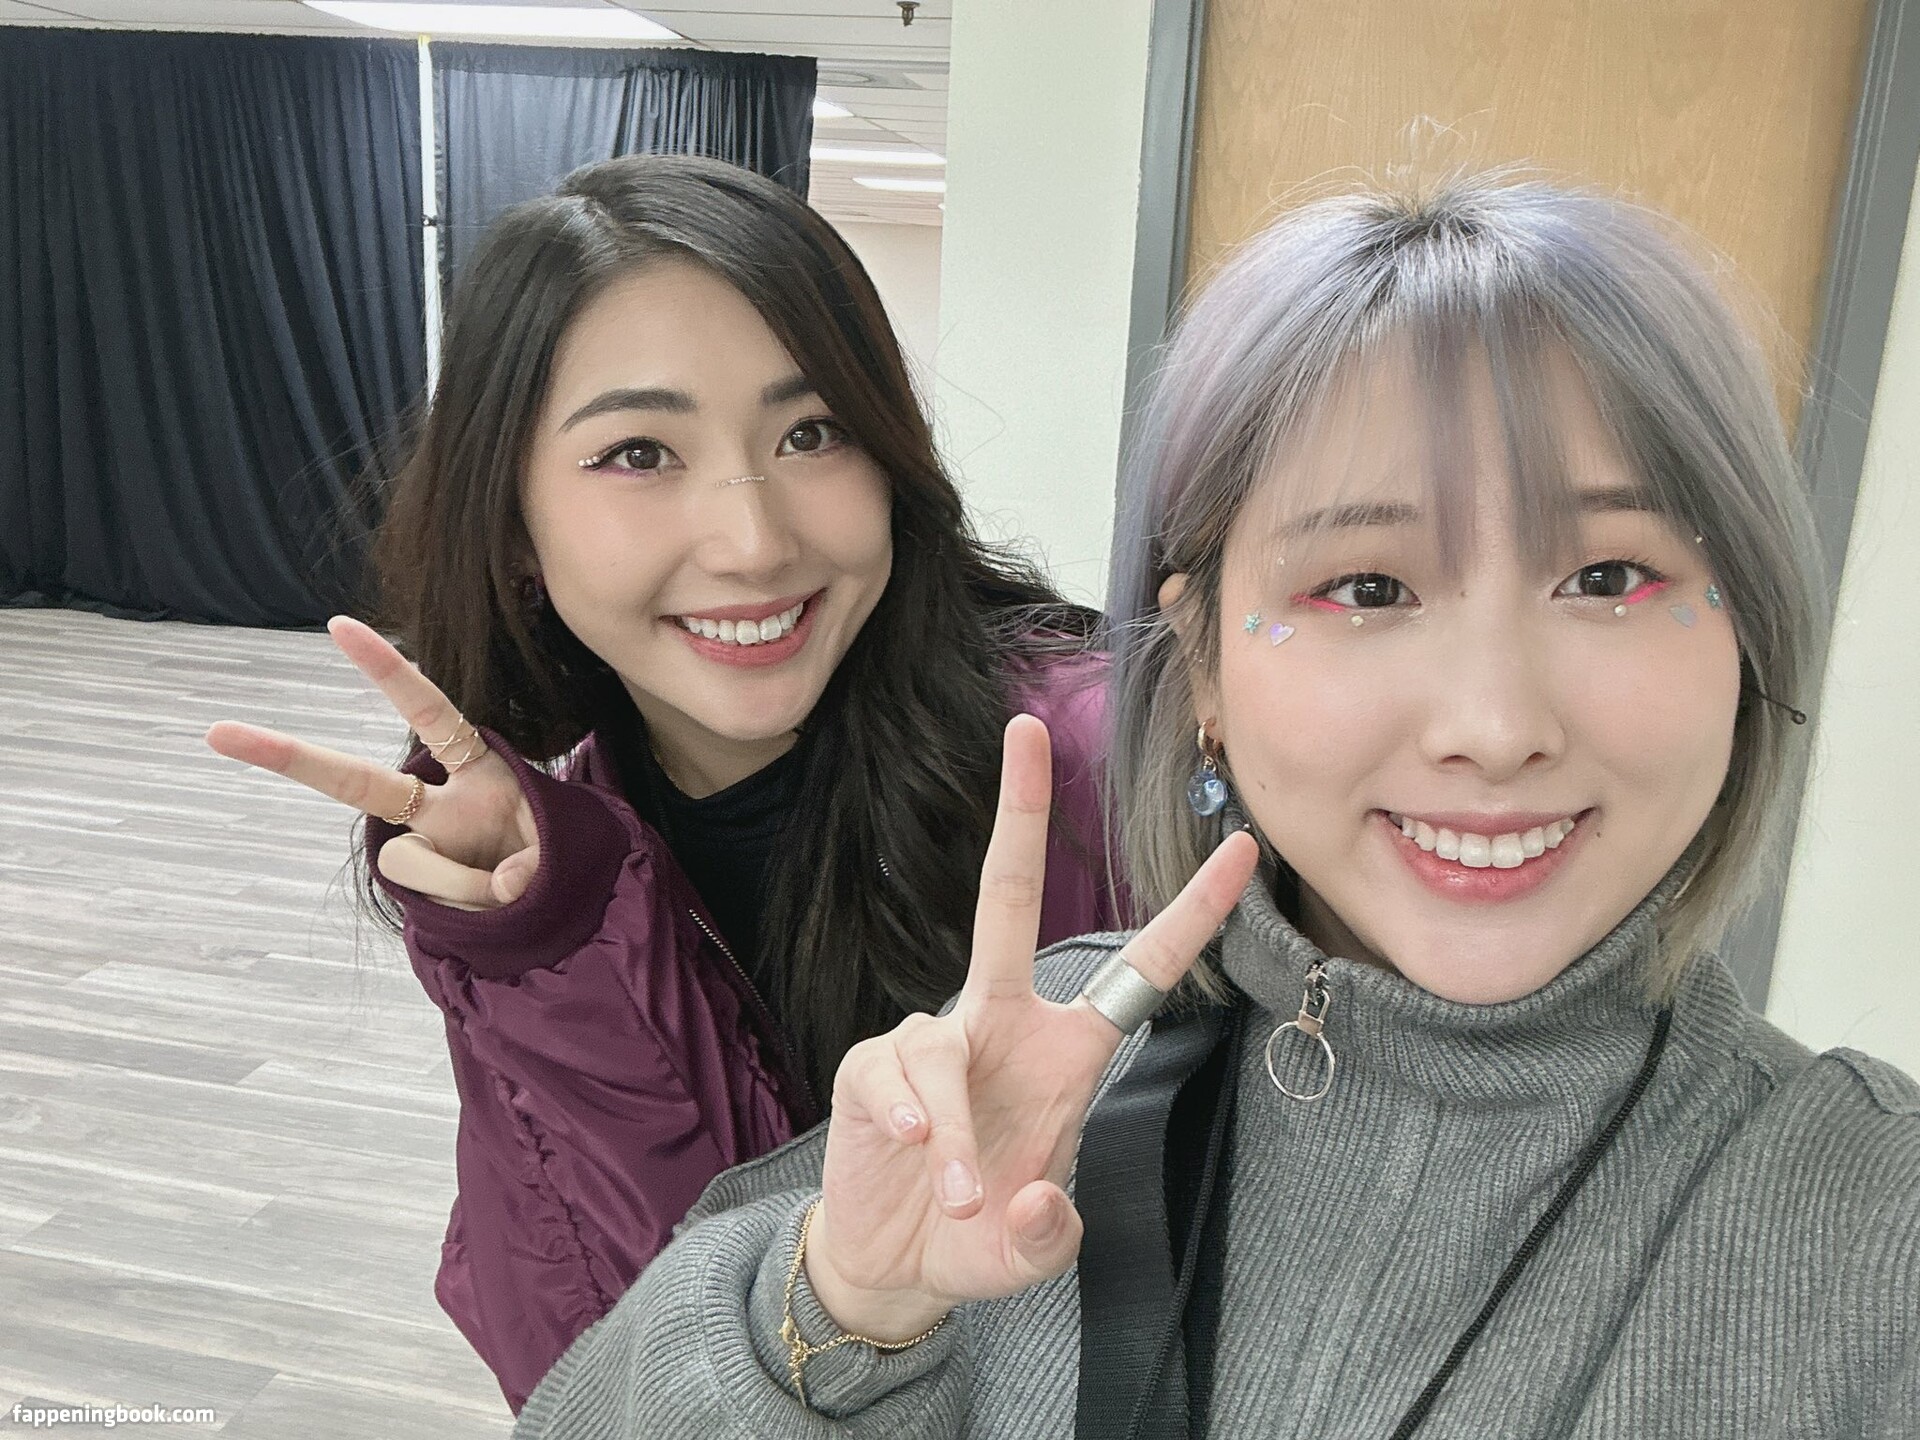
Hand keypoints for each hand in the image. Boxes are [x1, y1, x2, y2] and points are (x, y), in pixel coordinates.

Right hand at [205, 616, 539, 910]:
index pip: (428, 711)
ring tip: (516, 888)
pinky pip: (437, 898)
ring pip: (415, 865)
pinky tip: (503, 909)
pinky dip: (477, 907)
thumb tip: (502, 883)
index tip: (337, 625)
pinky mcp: (427, 894)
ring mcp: (426, 852)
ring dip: (474, 883)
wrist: (565, 911)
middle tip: (217, 731)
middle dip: (289, 756)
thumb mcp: (557, 844)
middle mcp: (440, 806)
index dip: (387, 671)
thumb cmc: (558, 858)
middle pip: (355, 781)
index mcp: (476, 771)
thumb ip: (527, 861)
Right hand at [805, 713, 1258, 1340]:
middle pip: (1007, 897)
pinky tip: (917, 1155)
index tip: (1244, 850)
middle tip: (1022, 732)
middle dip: (1017, 813)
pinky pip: (897, 1076)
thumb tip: (1024, 1197)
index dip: (1193, 915)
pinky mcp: (872, 1067)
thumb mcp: (1033, 1253)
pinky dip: (915, 1123)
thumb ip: (1045, 1236)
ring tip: (965, 1200)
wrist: (892, 1263)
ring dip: (957, 1136)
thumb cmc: (978, 1236)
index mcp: (1064, 1052)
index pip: (1139, 973)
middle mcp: (1000, 1023)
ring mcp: (933, 1038)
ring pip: (943, 1045)